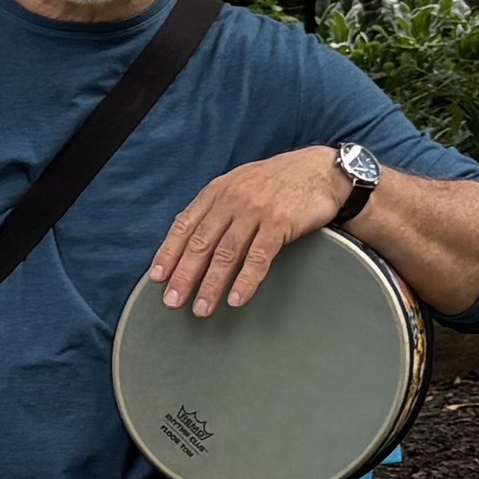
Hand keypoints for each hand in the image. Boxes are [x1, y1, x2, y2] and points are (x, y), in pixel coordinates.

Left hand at [149, 145, 349, 316]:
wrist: (320, 170)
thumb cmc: (279, 181)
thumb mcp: (240, 185)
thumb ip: (217, 208)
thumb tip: (191, 238)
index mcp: (218, 192)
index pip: (185, 225)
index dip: (169, 253)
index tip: (158, 278)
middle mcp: (232, 199)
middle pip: (201, 243)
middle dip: (184, 275)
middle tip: (173, 301)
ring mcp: (256, 210)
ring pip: (226, 253)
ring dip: (211, 284)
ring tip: (202, 308)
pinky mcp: (280, 223)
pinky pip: (258, 257)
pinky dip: (245, 280)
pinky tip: (236, 298)